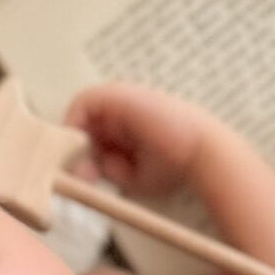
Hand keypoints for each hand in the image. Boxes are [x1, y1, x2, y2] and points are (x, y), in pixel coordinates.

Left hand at [62, 82, 209, 198]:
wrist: (200, 151)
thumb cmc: (175, 165)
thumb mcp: (133, 177)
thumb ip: (106, 172)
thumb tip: (80, 170)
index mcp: (128, 128)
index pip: (92, 138)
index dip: (84, 158)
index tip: (88, 179)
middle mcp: (121, 111)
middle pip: (84, 127)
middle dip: (78, 153)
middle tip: (85, 177)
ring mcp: (119, 100)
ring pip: (81, 116)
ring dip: (77, 141)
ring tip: (86, 164)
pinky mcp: (116, 94)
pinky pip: (82, 103)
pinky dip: (74, 124)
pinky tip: (82, 146)